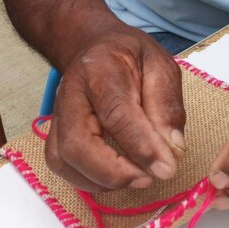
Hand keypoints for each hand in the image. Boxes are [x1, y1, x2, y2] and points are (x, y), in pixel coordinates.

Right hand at [46, 28, 186, 191]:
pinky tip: (115, 177)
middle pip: (77, 143)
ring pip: (63, 159)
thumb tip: (173, 149)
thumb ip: (167, 105)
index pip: (116, 114)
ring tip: (136, 177)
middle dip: (114, 172)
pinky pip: (60, 165)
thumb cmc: (130, 55)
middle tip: (149, 177)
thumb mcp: (160, 65)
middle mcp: (70, 92)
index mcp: (100, 69)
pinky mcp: (55, 131)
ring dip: (101, 180)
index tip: (167, 169)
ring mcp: (58, 113)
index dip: (142, 147)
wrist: (95, 46)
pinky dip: (87, 180)